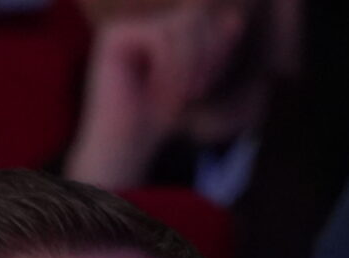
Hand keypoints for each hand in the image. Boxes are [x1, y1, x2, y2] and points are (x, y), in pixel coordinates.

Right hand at [62, 1, 248, 187]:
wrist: (124, 147)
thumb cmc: (156, 119)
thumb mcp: (196, 81)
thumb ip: (214, 51)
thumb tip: (235, 20)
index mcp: (156, 32)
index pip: (200, 21)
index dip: (214, 49)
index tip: (205, 86)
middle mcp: (139, 25)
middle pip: (192, 18)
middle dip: (204, 56)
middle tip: (196, 92)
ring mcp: (124, 28)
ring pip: (179, 26)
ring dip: (188, 65)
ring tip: (179, 95)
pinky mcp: (113, 36)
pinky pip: (160, 36)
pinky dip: (170, 66)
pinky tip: (159, 91)